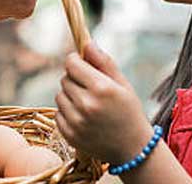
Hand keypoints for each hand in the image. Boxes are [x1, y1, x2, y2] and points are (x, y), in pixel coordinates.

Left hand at [54, 42, 154, 164]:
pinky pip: (58, 113)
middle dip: (75, 79)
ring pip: (59, 95)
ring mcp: (76, 122)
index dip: (76, 62)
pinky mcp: (69, 134)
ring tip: (88, 104)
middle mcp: (86, 105)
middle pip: (64, 79)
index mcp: (101, 88)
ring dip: (70, 96)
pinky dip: (67, 112)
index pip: (71, 64)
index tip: (82, 66)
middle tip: (91, 89)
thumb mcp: (122, 84)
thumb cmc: (129, 111)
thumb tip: (86, 43)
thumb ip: (103, 62)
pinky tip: (84, 117)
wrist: (133, 149)